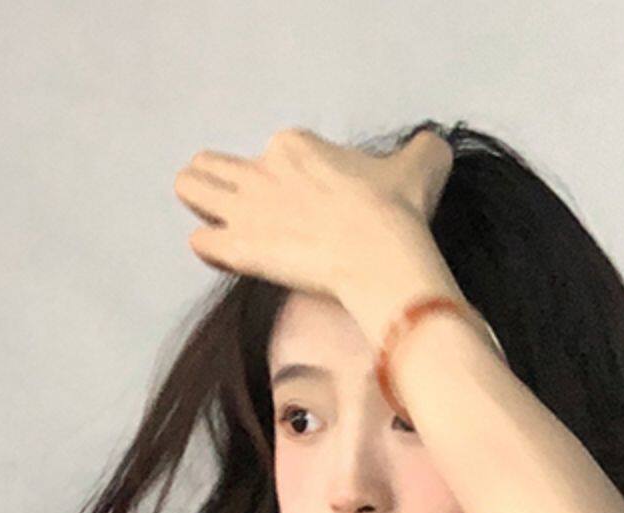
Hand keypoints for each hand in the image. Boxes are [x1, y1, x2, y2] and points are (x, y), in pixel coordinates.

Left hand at [173, 126, 453, 298]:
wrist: (382, 255)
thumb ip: (422, 151)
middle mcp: (264, 168)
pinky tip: (228, 256)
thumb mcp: (421, 164)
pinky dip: (208, 247)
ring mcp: (247, 207)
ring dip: (199, 202)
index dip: (283, 179)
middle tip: (243, 209)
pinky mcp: (239, 247)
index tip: (305, 206)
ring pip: (191, 188)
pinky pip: (200, 240)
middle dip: (220, 181)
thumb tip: (433, 149)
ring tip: (217, 223)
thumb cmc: (399, 211)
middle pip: (215, 163)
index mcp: (297, 146)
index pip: (273, 154)